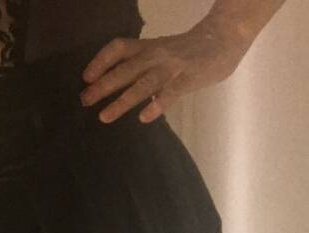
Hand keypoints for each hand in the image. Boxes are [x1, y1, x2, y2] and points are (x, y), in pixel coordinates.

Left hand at [80, 24, 248, 124]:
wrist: (223, 38)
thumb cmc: (188, 51)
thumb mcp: (161, 53)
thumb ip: (142, 67)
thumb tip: (118, 87)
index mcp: (149, 46)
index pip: (119, 48)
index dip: (101, 61)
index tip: (86, 77)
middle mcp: (156, 54)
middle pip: (125, 69)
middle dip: (103, 85)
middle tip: (85, 101)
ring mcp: (172, 66)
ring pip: (143, 83)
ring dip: (122, 100)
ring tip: (104, 116)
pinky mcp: (189, 78)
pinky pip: (171, 92)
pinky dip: (157, 104)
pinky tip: (145, 118)